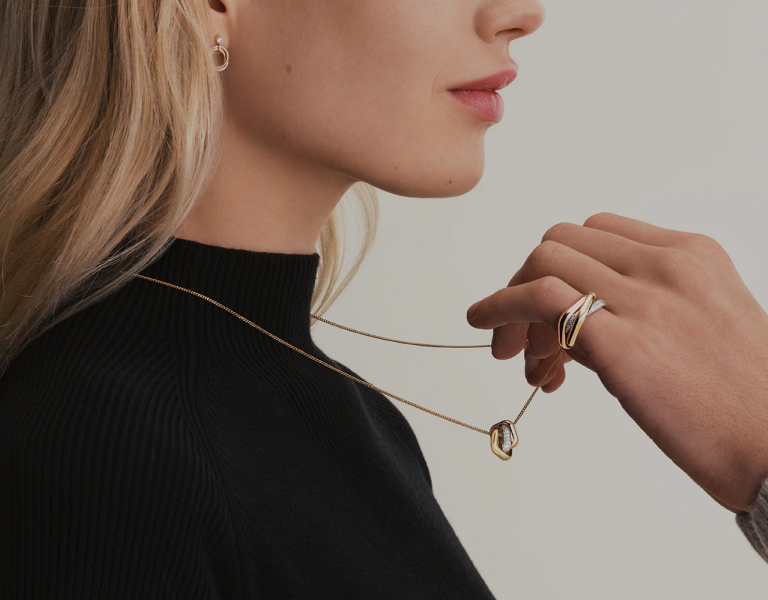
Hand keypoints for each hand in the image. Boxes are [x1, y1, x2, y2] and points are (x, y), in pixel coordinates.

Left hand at [465, 212, 767, 513]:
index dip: (562, 268)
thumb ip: (638, 311)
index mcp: (692, 255)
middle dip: (529, 282)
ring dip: (515, 303)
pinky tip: (490, 331)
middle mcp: (667, 266)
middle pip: (561, 242)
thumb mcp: (700, 329)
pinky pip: (539, 299)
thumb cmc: (742, 402)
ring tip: (520, 357)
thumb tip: (568, 329)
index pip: (597, 234)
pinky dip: (501, 307)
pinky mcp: (621, 342)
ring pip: (543, 261)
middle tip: (523, 339)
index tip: (550, 312)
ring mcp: (644, 299)